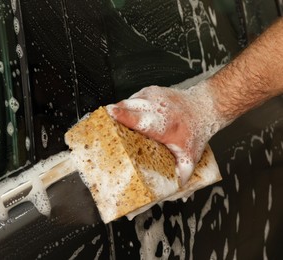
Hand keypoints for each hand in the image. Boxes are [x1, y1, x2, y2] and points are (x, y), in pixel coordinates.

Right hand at [106, 83, 225, 184]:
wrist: (204, 107)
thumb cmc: (195, 130)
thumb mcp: (190, 156)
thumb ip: (180, 174)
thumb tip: (171, 191)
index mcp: (164, 125)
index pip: (140, 119)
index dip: (123, 117)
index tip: (109, 115)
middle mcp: (156, 107)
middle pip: (126, 107)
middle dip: (112, 115)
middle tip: (100, 125)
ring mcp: (151, 96)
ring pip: (125, 101)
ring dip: (117, 112)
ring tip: (111, 124)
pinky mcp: (147, 91)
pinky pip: (130, 99)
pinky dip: (125, 108)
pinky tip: (127, 117)